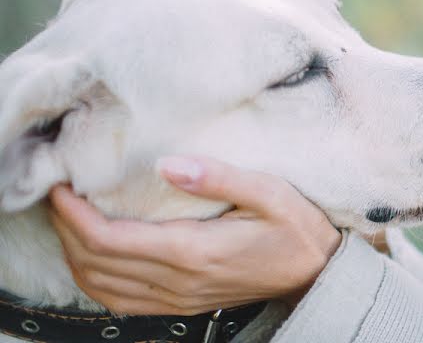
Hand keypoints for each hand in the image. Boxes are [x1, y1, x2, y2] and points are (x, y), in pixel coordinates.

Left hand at [47, 156, 340, 314]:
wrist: (317, 273)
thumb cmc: (298, 229)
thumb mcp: (271, 192)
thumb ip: (220, 177)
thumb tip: (167, 164)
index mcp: (194, 251)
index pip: (110, 239)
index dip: (73, 215)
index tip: (60, 186)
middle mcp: (178, 280)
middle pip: (94, 263)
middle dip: (65, 230)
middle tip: (57, 193)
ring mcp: (178, 298)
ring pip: (101, 287)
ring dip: (74, 254)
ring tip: (68, 219)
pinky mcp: (181, 304)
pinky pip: (120, 302)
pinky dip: (94, 278)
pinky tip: (94, 255)